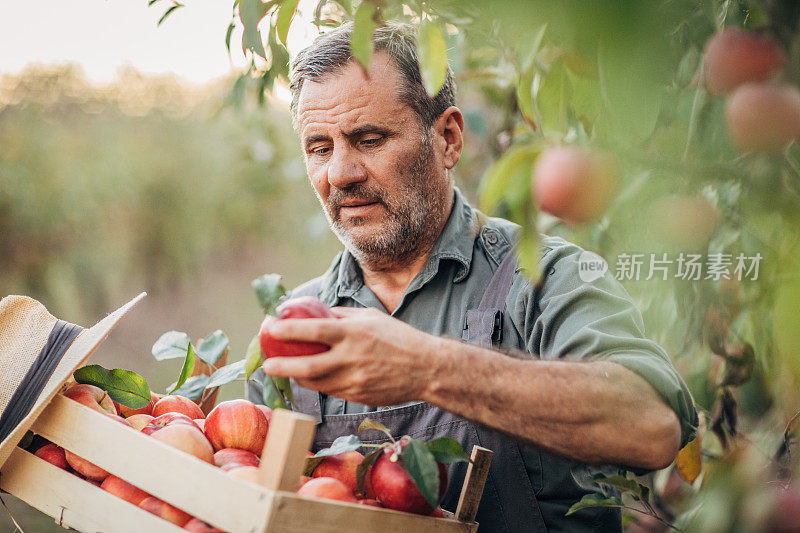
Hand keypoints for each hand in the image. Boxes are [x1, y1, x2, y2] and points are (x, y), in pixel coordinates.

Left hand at [260, 307, 441, 405]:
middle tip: (267, 363)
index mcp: (354, 333)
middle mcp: (352, 358)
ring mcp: (354, 380)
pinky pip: (330, 390)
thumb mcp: (370, 317)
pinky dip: (316, 384)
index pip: (313, 330)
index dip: (288, 329)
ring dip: (296, 376)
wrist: (426, 369)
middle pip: (307, 365)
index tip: (270, 326)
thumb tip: (314, 311)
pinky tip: (308, 378)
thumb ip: (341, 315)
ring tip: (284, 369)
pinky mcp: (358, 396)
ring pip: (315, 383)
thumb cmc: (398, 337)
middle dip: (282, 365)